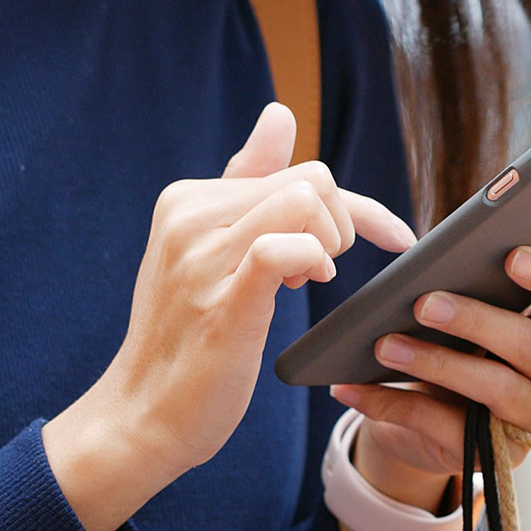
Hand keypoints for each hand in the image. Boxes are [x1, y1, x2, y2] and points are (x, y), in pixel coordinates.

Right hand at [44, 102, 415, 530]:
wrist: (143, 415)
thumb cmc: (186, 339)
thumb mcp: (211, 252)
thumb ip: (246, 185)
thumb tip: (278, 115)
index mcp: (187, 199)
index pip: (292, 168)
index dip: (350, 204)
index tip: (387, 237)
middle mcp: (188, 217)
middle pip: (308, 179)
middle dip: (341, 224)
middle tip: (320, 274)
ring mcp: (201, 258)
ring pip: (304, 200)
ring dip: (330, 243)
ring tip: (308, 282)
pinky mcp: (222, 301)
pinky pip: (285, 247)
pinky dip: (314, 260)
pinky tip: (307, 285)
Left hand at [330, 247, 530, 483]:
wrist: (430, 418)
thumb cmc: (456, 345)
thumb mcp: (464, 316)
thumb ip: (465, 288)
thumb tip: (424, 266)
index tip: (512, 256)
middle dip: (476, 320)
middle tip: (424, 303)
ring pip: (497, 389)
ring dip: (436, 364)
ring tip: (384, 344)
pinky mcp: (498, 457)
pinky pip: (450, 430)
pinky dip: (395, 406)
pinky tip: (353, 388)